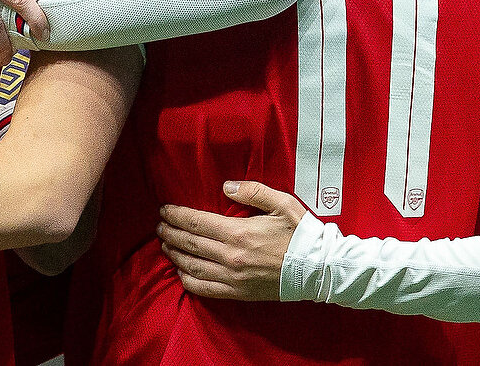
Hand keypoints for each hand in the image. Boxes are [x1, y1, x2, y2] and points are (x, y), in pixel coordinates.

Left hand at [156, 180, 307, 301]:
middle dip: (170, 233)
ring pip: (193, 266)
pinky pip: (206, 289)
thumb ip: (252, 191)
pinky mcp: (239, 293)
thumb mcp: (281, 203)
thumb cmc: (302, 233)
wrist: (319, 269)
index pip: (196, 223)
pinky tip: (182, 272)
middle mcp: (230, 257)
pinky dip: (189, 280)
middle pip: (189, 244)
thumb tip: (225, 186)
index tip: (164, 210)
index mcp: (238, 233)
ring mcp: (233, 278)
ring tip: (165, 245)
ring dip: (175, 255)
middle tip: (159, 226)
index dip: (176, 216)